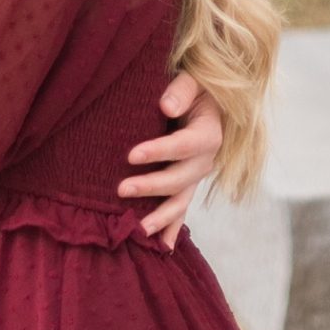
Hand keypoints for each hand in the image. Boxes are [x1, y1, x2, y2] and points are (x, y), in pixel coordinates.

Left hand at [116, 71, 224, 251]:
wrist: (205, 101)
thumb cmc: (195, 88)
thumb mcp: (193, 81)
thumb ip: (181, 90)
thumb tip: (166, 106)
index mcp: (209, 133)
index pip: (184, 145)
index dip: (159, 152)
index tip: (131, 155)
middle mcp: (206, 160)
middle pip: (181, 179)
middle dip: (151, 186)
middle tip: (121, 190)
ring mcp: (197, 176)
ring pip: (182, 201)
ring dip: (161, 217)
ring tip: (139, 230)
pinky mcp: (188, 185)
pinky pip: (182, 210)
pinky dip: (172, 228)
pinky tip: (161, 247)